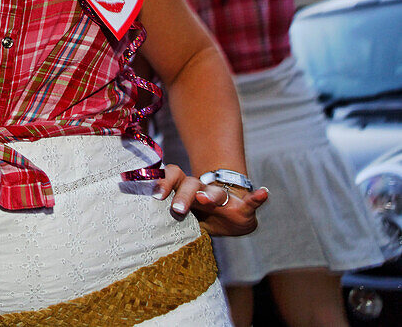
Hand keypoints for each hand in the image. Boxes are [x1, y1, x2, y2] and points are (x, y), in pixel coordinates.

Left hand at [152, 164, 268, 236]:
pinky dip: (257, 197)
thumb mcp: (183, 218)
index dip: (164, 181)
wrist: (228, 220)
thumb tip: (141, 228)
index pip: (174, 176)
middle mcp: (203, 189)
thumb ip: (165, 218)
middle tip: (177, 209)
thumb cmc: (199, 217)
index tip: (155, 195)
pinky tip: (263, 192)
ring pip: (216, 192)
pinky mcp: (243, 208)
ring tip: (205, 199)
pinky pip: (251, 201)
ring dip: (211, 195)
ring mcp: (224, 198)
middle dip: (183, 194)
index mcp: (186, 189)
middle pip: (191, 183)